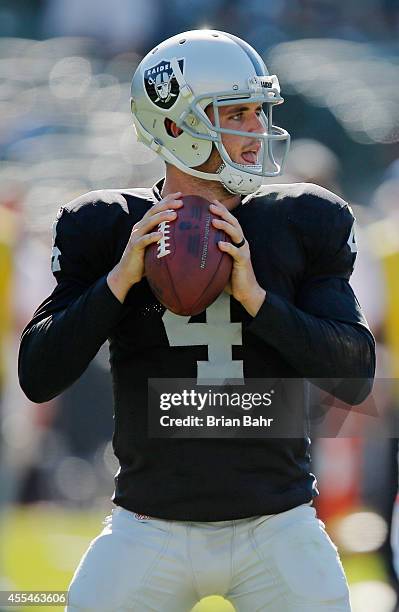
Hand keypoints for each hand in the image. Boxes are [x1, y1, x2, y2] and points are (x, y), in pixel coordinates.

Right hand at [107, 192, 182, 302]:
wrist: (128, 272)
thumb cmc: (145, 258)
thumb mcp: (157, 244)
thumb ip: (166, 236)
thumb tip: (186, 234)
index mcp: (146, 224)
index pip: (157, 207)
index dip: (168, 199)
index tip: (181, 194)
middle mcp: (140, 226)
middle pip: (154, 211)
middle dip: (167, 205)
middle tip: (181, 203)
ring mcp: (136, 236)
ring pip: (149, 222)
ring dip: (162, 217)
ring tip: (174, 215)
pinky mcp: (134, 247)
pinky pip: (143, 240)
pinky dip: (152, 236)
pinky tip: (161, 235)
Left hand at [210, 201, 265, 315]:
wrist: (246, 292)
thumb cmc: (231, 277)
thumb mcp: (219, 262)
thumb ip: (210, 253)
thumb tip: (191, 249)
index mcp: (235, 241)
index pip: (229, 222)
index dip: (222, 211)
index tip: (211, 202)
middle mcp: (241, 243)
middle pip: (234, 223)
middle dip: (223, 213)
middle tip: (211, 206)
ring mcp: (243, 251)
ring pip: (236, 234)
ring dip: (225, 226)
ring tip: (214, 221)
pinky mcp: (243, 261)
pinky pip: (236, 252)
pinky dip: (228, 247)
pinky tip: (220, 244)